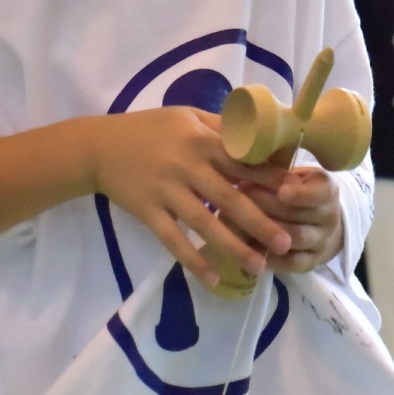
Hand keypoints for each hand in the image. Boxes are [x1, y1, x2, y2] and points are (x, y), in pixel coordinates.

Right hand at [88, 106, 292, 288]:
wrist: (98, 147)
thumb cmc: (148, 129)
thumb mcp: (186, 116)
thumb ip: (220, 128)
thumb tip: (259, 139)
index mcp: (200, 140)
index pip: (242, 162)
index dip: (269, 180)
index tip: (295, 198)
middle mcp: (186, 166)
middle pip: (229, 197)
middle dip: (260, 221)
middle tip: (286, 242)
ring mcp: (166, 191)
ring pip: (204, 223)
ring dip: (233, 246)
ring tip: (259, 265)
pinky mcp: (148, 212)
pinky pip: (173, 240)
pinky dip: (193, 259)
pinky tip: (212, 278)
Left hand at [243, 166, 343, 273]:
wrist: (315, 220)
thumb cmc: (293, 188)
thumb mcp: (291, 173)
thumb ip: (275, 168)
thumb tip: (248, 157)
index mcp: (327, 190)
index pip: (319, 194)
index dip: (301, 194)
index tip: (281, 191)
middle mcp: (329, 218)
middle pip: (299, 217)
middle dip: (269, 206)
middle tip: (242, 195)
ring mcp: (321, 242)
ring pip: (294, 240)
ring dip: (266, 230)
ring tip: (239, 219)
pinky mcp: (310, 263)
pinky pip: (291, 264)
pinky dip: (269, 257)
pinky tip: (248, 248)